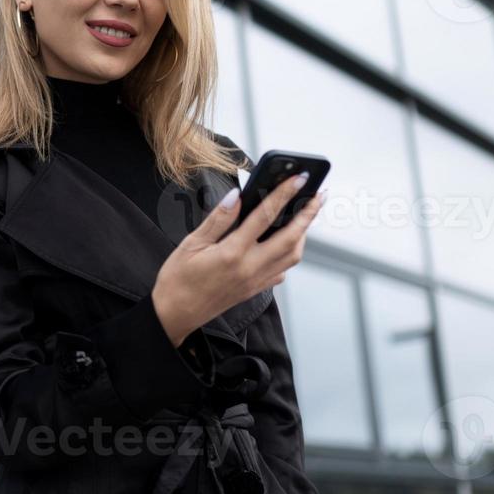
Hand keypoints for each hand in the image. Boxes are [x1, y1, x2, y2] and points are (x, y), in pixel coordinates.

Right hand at [151, 173, 324, 346]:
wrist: (175, 314)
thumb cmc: (178, 279)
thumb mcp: (191, 244)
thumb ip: (218, 219)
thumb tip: (236, 196)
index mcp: (232, 253)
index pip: (265, 216)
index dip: (284, 194)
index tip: (299, 179)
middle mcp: (250, 268)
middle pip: (291, 238)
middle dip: (308, 214)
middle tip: (319, 196)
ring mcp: (255, 281)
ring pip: (292, 256)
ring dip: (303, 235)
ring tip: (304, 217)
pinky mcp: (255, 290)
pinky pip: (281, 271)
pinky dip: (289, 255)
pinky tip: (283, 244)